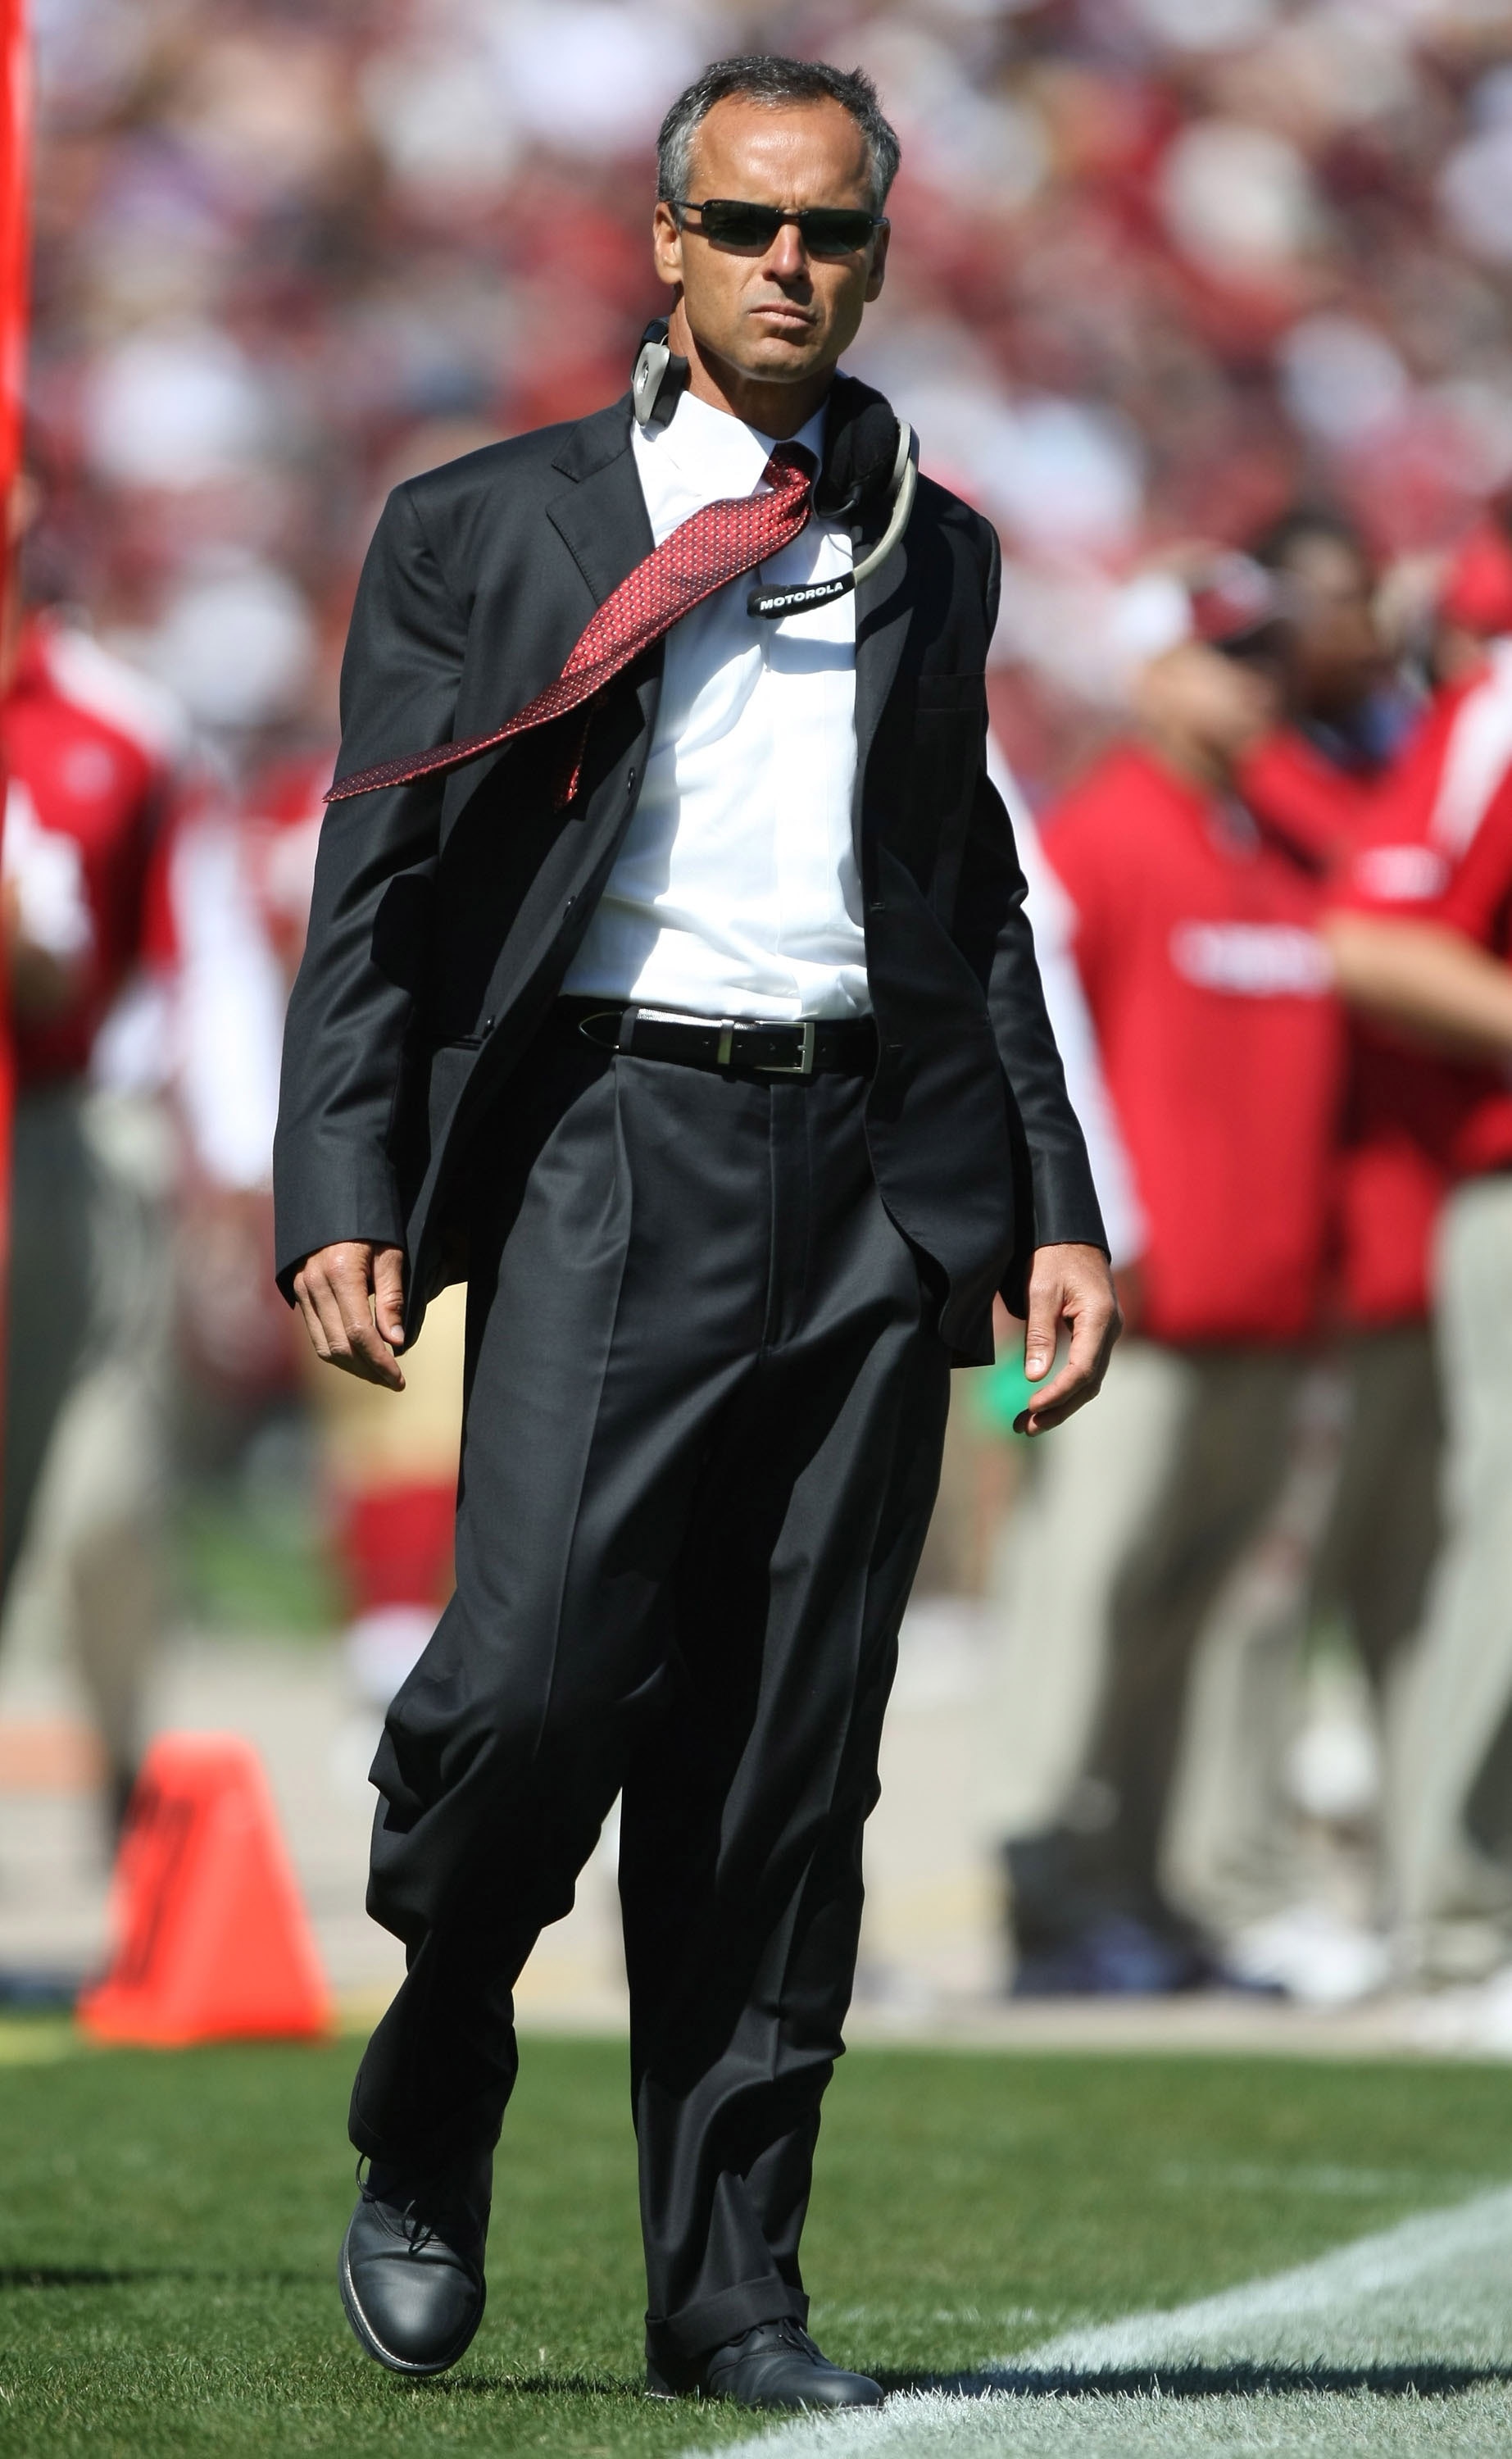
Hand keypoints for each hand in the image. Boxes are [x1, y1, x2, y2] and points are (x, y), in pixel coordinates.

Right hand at [291, 1240, 406, 1389]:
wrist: (334, 1203)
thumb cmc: (371, 1227)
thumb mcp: (391, 1255)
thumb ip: (392, 1298)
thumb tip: (397, 1342)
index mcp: (341, 1273)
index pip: (360, 1333)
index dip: (380, 1362)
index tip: (399, 1379)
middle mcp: (316, 1284)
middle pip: (340, 1346)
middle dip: (368, 1370)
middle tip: (393, 1381)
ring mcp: (302, 1289)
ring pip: (324, 1346)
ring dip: (352, 1367)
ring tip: (379, 1374)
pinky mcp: (298, 1293)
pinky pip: (315, 1335)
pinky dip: (337, 1352)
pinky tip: (359, 1357)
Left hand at [1016, 1241, 1119, 1435]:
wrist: (1071, 1233)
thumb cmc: (1053, 1256)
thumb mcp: (1039, 1290)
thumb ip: (1039, 1333)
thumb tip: (1035, 1376)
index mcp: (1099, 1317)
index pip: (1083, 1369)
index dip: (1058, 1393)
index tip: (1031, 1406)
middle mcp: (1110, 1329)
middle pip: (1089, 1382)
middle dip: (1058, 1408)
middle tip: (1024, 1427)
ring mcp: (1107, 1333)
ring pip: (1089, 1380)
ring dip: (1061, 1403)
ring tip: (1027, 1423)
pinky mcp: (1097, 1334)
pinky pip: (1086, 1368)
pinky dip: (1066, 1387)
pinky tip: (1043, 1401)